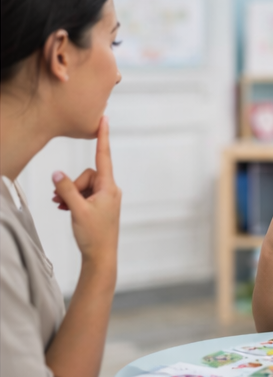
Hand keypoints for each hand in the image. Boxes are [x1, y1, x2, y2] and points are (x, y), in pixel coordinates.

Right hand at [51, 116, 121, 262]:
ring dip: (71, 194)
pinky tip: (65, 209)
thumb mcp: (77, 210)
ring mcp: (106, 198)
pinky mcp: (101, 206)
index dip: (102, 137)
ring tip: (61, 206)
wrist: (101, 257)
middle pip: (87, 175)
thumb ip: (66, 189)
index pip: (104, 156)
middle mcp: (110, 190)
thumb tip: (57, 173)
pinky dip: (74, 200)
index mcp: (109, 188)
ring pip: (84, 186)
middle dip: (73, 185)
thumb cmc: (94, 235)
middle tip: (63, 202)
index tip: (104, 119)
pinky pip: (85, 195)